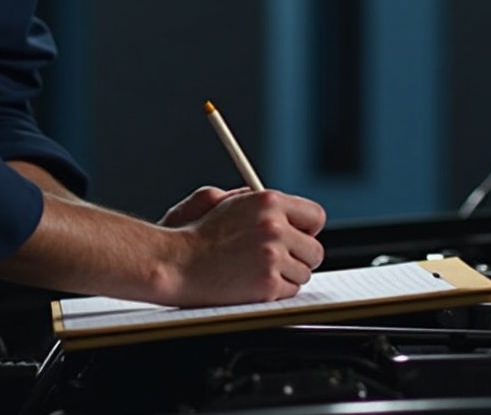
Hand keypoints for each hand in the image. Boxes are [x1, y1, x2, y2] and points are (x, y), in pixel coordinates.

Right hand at [163, 190, 326, 306]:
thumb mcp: (220, 199)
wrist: (175, 263)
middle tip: (281, 260)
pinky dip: (276, 291)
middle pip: (314, 249)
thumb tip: (275, 206)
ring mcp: (273, 256)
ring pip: (303, 272)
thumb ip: (252, 199)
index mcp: (268, 201)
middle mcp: (275, 227)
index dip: (307, 229)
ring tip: (258, 271)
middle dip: (300, 257)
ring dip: (287, 275)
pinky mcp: (268, 284)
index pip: (315, 216)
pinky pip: (290, 291)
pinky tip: (253, 283)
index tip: (299, 236)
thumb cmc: (192, 233)